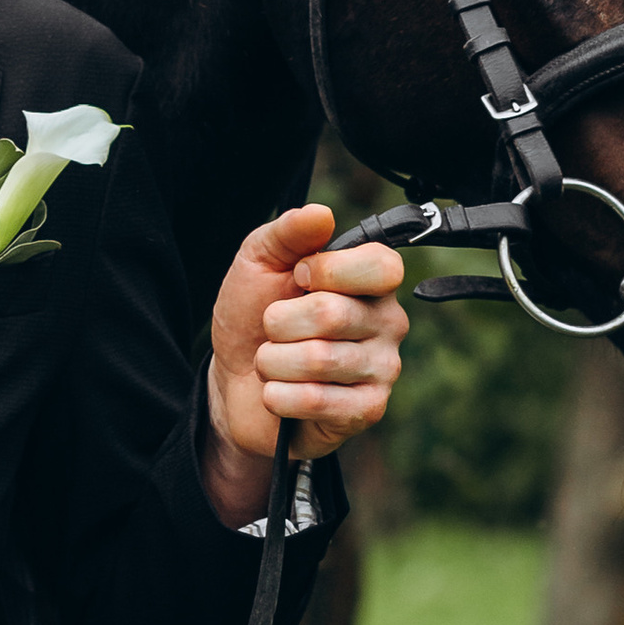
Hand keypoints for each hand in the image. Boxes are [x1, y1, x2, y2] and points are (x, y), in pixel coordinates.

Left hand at [201, 201, 407, 520]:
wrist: (234, 383)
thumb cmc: (252, 319)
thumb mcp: (258, 263)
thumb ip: (287, 233)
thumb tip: (321, 214)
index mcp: (373, 281)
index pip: (379, 267)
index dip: (326, 270)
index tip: (297, 277)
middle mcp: (389, 322)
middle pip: (331, 314)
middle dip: (279, 322)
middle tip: (273, 330)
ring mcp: (383, 368)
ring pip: (318, 359)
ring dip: (273, 362)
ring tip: (274, 363)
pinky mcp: (367, 410)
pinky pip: (316, 400)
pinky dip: (279, 396)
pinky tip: (278, 394)